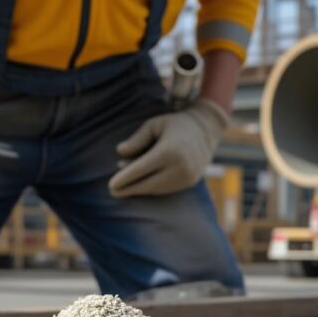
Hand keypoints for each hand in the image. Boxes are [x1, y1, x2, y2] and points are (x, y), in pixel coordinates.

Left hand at [110, 97, 228, 197]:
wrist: (206, 131)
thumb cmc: (174, 125)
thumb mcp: (154, 124)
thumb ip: (137, 139)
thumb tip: (119, 153)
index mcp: (169, 151)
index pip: (141, 170)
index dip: (124, 178)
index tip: (110, 185)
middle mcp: (180, 167)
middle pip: (147, 184)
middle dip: (129, 189)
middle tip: (112, 192)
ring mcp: (186, 177)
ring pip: (156, 189)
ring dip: (139, 189)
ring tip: (124, 187)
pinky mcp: (189, 183)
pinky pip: (166, 189)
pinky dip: (151, 189)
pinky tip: (140, 185)